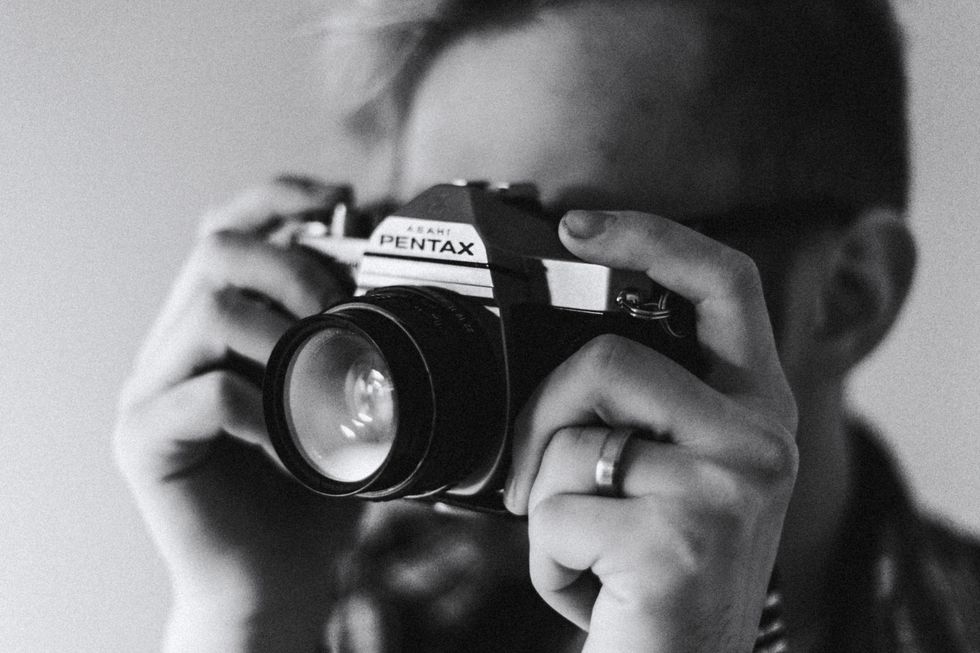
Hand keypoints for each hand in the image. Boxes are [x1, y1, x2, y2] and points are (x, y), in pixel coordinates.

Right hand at [113, 178, 359, 651]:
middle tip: (338, 313)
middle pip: (215, 251)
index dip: (278, 197)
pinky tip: (290, 440)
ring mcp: (151, 390)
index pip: (228, 229)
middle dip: (293, 267)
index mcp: (218, 325)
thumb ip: (348, 336)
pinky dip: (266, 409)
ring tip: (319, 381)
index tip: (341, 198)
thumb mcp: (343, 397)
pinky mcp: (144, 440)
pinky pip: (205, 395)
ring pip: (208, 311)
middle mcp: (176, 346)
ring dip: (283, 336)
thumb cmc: (313, 485)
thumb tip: (383, 270)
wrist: (277, 577)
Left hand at [505, 210, 798, 651]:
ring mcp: (726, 490)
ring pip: (573, 440)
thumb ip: (639, 412)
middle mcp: (758, 441)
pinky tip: (585, 589)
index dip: (653, 237)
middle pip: (613, 359)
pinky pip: (557, 514)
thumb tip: (555, 364)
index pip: (723, 284)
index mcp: (755, 409)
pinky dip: (544, 560)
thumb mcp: (668, 476)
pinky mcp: (679, 542)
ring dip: (542, 502)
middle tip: (529, 476)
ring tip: (579, 547)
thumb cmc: (658, 573)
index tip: (576, 225)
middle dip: (543, 414)